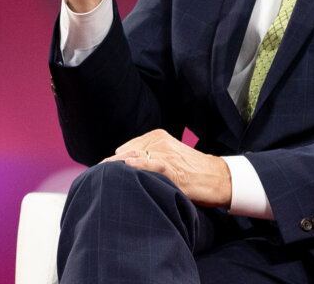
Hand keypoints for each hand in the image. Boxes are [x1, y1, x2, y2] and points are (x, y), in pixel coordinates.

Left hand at [103, 129, 231, 207]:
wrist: (218, 178)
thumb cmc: (192, 171)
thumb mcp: (169, 157)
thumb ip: (149, 157)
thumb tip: (125, 167)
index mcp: (157, 136)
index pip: (126, 148)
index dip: (112, 163)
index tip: (99, 172)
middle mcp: (159, 141)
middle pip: (126, 153)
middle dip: (110, 166)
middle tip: (95, 177)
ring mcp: (165, 153)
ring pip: (134, 158)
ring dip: (116, 168)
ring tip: (101, 176)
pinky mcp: (172, 167)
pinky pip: (151, 164)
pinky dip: (138, 166)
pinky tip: (126, 168)